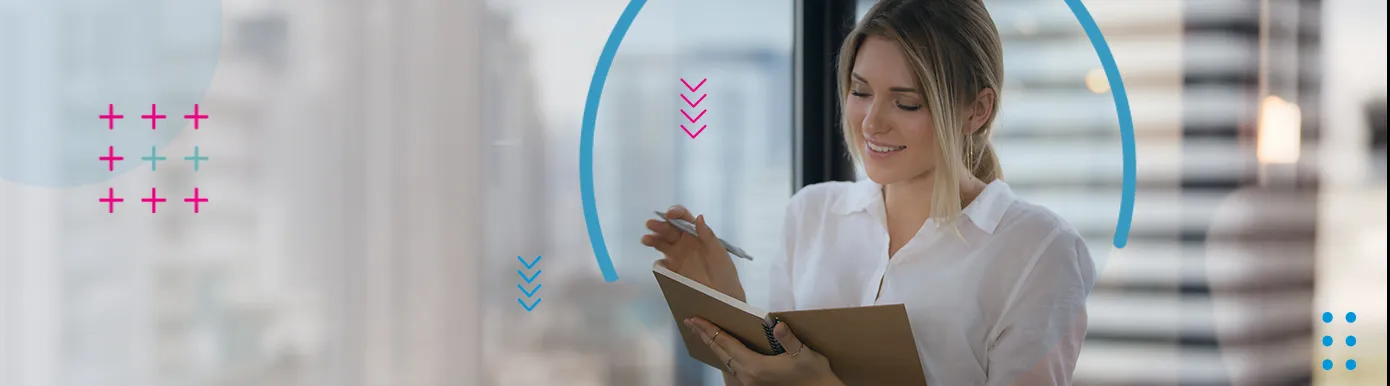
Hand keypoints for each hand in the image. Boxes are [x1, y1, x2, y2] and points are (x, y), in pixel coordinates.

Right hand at [641, 205, 745, 300]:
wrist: (723, 297)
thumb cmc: (725, 273)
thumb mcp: (719, 252)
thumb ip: (708, 235)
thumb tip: (699, 217)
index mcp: (696, 234)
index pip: (683, 218)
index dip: (675, 213)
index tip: (669, 214)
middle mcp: (685, 243)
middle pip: (668, 229)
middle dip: (659, 225)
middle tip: (650, 224)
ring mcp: (677, 256)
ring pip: (661, 243)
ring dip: (653, 239)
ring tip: (646, 239)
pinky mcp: (672, 272)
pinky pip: (662, 265)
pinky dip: (659, 264)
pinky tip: (662, 264)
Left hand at [685, 317, 842, 385]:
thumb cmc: (814, 375)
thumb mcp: (804, 354)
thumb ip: (789, 340)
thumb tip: (778, 325)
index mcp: (755, 367)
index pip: (726, 343)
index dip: (709, 329)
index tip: (694, 319)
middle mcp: (748, 376)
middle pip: (721, 352)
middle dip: (705, 336)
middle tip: (691, 322)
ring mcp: (750, 383)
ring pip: (725, 361)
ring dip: (713, 346)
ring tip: (703, 333)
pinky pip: (733, 368)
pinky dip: (724, 355)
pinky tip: (724, 351)